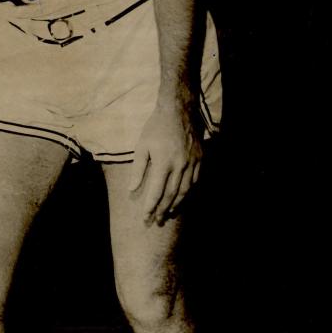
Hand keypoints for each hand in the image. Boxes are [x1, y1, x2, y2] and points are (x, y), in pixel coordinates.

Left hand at [129, 99, 202, 225]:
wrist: (178, 110)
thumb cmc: (156, 127)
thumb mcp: (142, 146)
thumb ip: (138, 169)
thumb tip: (132, 189)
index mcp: (163, 162)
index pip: (156, 192)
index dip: (150, 207)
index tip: (145, 218)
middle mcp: (179, 165)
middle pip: (172, 195)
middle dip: (163, 210)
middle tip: (156, 221)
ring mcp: (192, 162)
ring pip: (185, 190)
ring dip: (177, 204)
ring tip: (169, 214)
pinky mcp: (200, 158)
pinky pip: (195, 180)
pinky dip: (189, 192)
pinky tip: (182, 197)